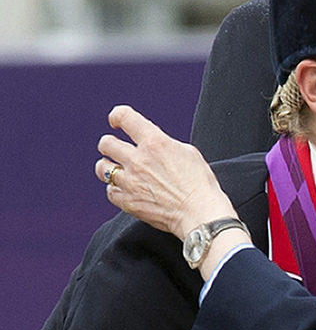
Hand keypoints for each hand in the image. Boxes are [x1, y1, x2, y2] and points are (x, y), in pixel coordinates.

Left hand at [95, 105, 233, 239]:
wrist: (200, 213)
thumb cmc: (200, 184)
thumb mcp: (188, 152)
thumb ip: (164, 144)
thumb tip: (152, 143)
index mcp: (155, 143)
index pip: (124, 117)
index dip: (117, 116)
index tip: (117, 122)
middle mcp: (138, 160)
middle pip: (106, 143)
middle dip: (110, 144)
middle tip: (117, 149)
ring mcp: (130, 182)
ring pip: (102, 168)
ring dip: (109, 167)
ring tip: (118, 170)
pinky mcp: (128, 202)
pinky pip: (110, 191)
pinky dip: (116, 189)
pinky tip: (126, 189)